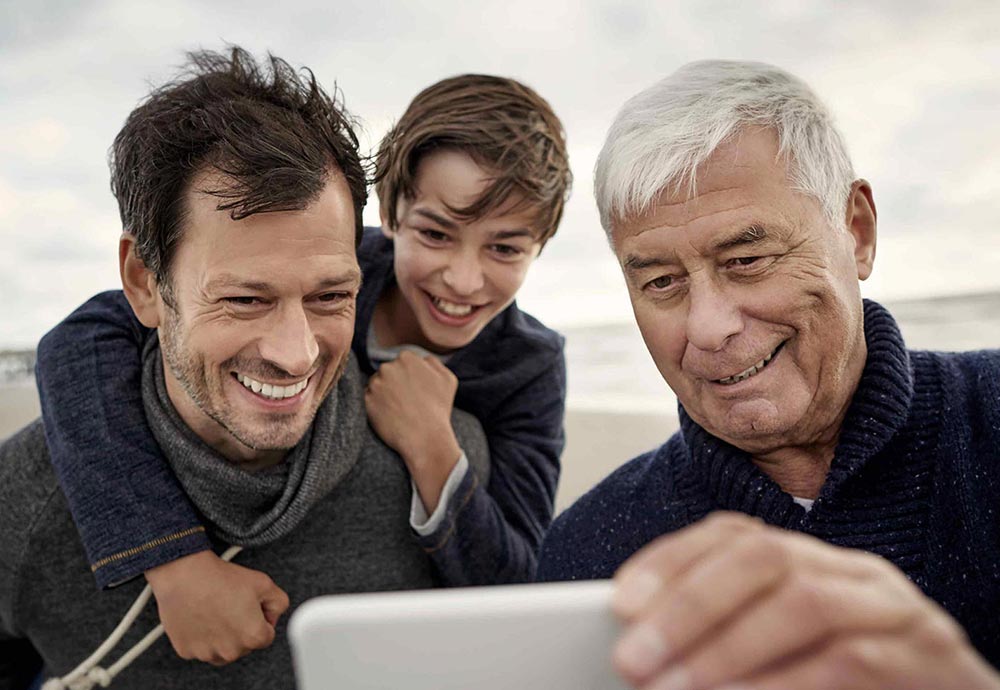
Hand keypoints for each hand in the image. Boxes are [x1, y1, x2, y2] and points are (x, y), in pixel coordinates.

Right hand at [145, 550, 289, 664]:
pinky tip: (201, 617)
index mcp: (253, 637)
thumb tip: (273, 616)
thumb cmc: (222, 578)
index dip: (261, 618)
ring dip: (223, 637)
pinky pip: (201, 648)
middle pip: (245, 645)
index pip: (266, 635)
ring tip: (216, 611)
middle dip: (242, 629)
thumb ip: (279, 603)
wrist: (185, 574)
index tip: (250, 606)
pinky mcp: (187, 651)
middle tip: (232, 605)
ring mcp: (207, 653)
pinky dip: (202, 637)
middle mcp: (231, 651)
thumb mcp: (265, 583)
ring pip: (223, 650)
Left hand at [365, 351, 460, 512]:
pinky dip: (376, 407)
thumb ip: (433, 362)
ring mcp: (376, 384)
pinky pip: (369, 400)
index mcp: (407, 358)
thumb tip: (422, 359)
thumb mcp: (448, 379)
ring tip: (399, 410)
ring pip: (376, 385)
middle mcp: (388, 367)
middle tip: (406, 402)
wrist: (426, 437)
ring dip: (384, 395)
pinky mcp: (367, 401)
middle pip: (386, 372)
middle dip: (394, 384)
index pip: (402, 362)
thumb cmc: (438, 409)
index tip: (413, 391)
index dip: (408, 378)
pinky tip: (390, 416)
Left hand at [610, 512, 999, 689]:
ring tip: (674, 688)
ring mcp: (898, 612)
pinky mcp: (930, 662)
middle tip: (631, 658)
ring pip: (803, 603)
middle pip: (762, 556)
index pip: (733, 534)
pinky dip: (785, 685)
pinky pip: (852, 662)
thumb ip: (726, 640)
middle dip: (688, 605)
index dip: (671, 562)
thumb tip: (642, 645)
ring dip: (728, 649)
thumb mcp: (779, 656)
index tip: (619, 600)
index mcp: (812, 562)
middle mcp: (852, 573)